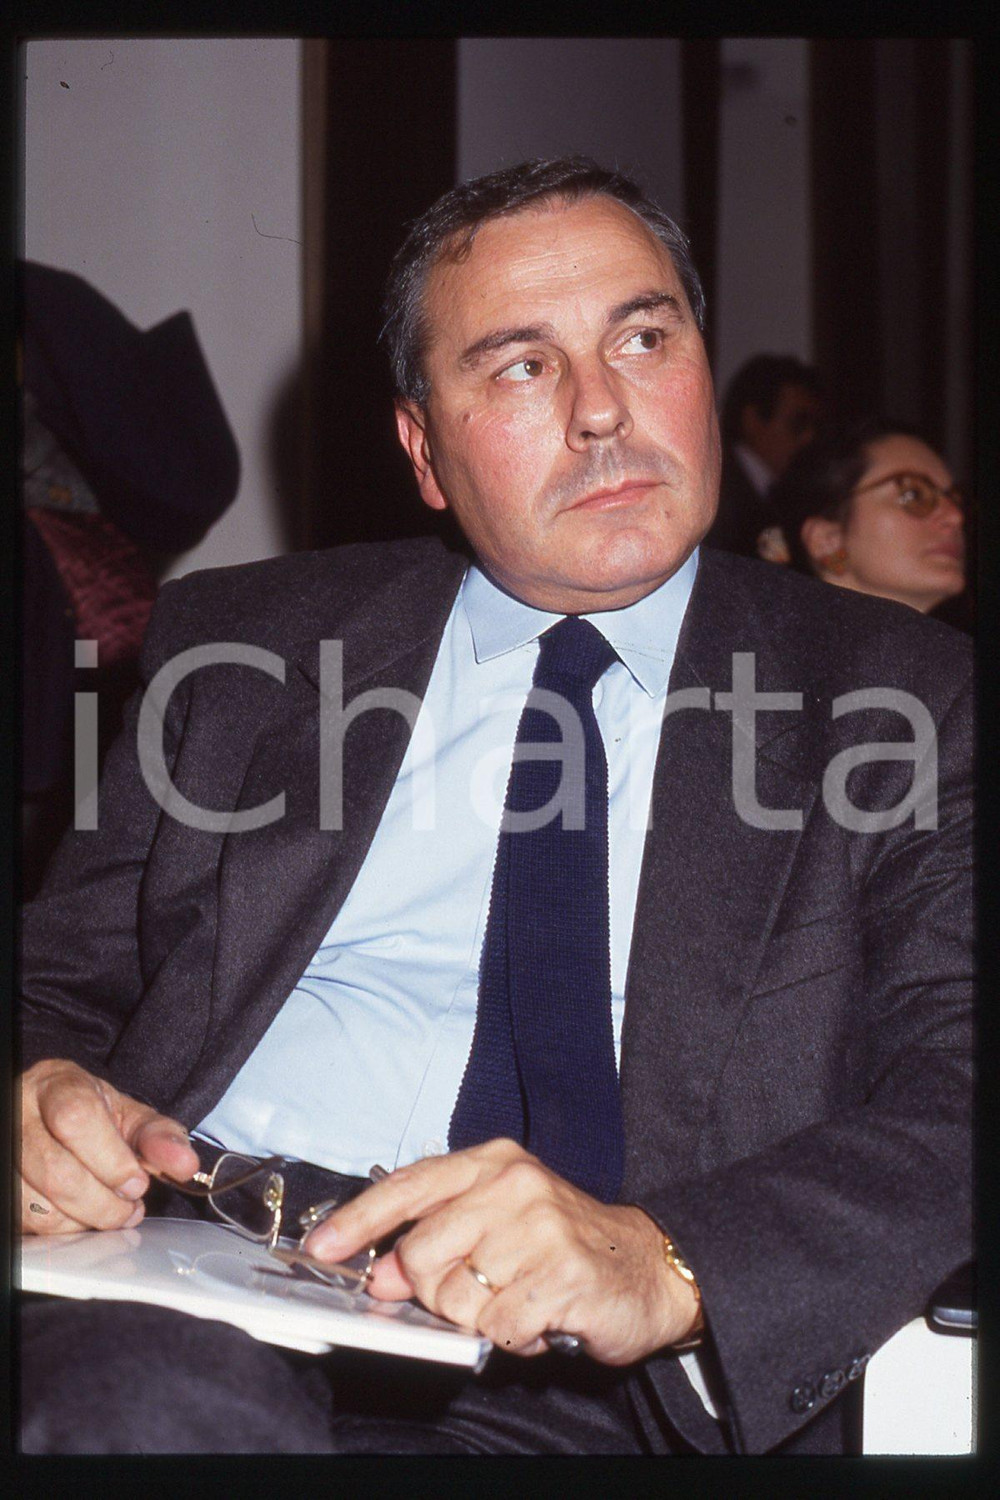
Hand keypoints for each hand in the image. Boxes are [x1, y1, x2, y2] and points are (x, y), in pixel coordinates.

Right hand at [18, 1058, 198, 1234]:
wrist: (48, 1115)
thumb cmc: (91, 1116)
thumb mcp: (128, 1116)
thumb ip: (158, 1136)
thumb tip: (185, 1164)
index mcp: (56, 1086)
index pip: (76, 1119)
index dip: (112, 1159)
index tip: (138, 1183)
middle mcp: (19, 1115)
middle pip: (58, 1172)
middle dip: (103, 1202)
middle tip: (130, 1206)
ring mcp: (4, 1152)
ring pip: (40, 1205)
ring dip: (86, 1220)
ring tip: (111, 1211)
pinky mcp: (2, 1190)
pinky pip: (28, 1223)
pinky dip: (64, 1229)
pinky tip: (83, 1216)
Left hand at [302, 1139, 699, 1363]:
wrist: (648, 1265)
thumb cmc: (562, 1243)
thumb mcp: (497, 1223)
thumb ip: (436, 1239)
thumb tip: (378, 1276)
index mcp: (492, 1162)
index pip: (408, 1186)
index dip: (358, 1221)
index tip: (321, 1249)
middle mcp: (514, 1185)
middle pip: (421, 1254)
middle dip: (437, 1291)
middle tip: (477, 1293)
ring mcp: (540, 1228)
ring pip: (456, 1299)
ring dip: (480, 1318)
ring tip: (516, 1301)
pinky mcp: (562, 1274)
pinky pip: (498, 1328)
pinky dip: (512, 1338)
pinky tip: (538, 1319)